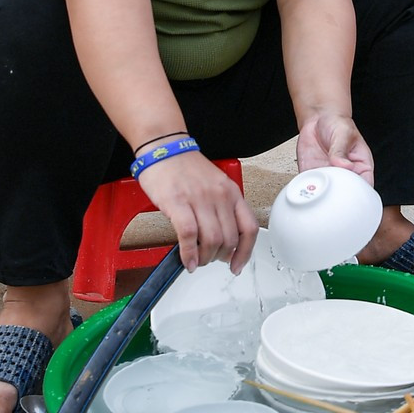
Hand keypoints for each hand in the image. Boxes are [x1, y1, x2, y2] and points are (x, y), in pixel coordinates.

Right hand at [137, 150, 259, 272]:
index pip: (249, 228)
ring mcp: (200, 199)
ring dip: (205, 258)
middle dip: (221, 257)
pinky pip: (189, 235)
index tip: (238, 265)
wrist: (164, 148)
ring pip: (212, 240)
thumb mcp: (216, 184)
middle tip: (211, 260)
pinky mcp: (178, 203)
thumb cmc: (186, 168)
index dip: (246, 252)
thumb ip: (222, 209)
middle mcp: (220, 196)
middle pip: (230, 238)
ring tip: (198, 261)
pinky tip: (187, 260)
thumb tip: (223, 240)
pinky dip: (189, 253)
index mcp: (232, 192)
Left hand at [295, 111, 375, 186]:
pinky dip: (306, 188)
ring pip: (326, 193)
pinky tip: (306, 185)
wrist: (318, 119)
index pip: (364, 185)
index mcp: (360, 167)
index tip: (351, 194)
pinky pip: (309, 186)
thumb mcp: (343, 134)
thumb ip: (341, 150)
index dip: (360, 193)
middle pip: (345, 194)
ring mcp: (328, 176)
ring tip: (318, 187)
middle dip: (338, 196)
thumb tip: (344, 165)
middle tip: (331, 190)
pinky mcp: (312, 174)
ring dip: (321, 193)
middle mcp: (344, 175)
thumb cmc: (338, 125)